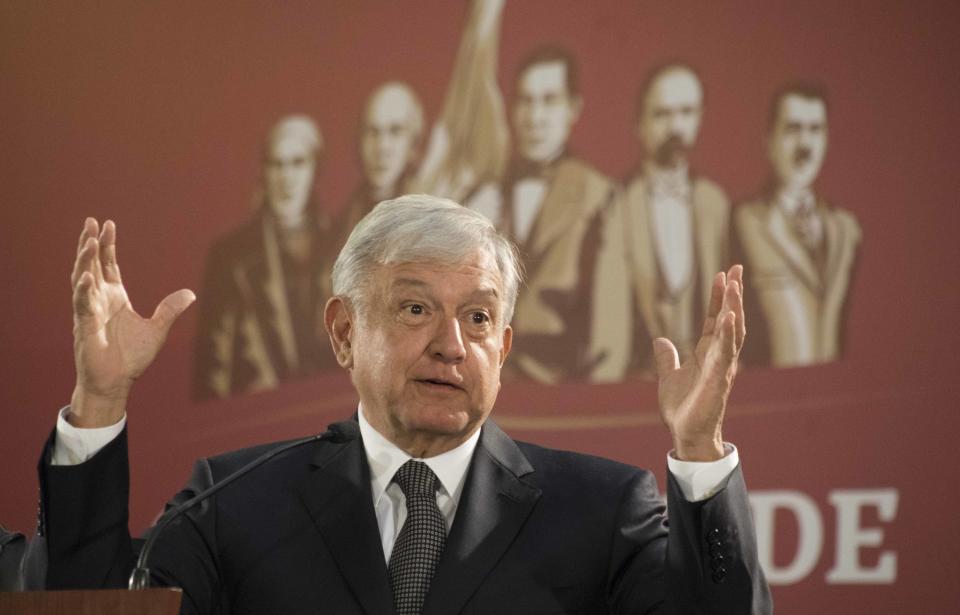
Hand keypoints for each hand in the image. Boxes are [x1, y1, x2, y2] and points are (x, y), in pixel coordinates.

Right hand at [70, 218, 194, 426]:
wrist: (117, 382)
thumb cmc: (132, 358)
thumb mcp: (157, 330)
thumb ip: (170, 310)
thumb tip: (190, 294)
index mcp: (115, 298)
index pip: (109, 265)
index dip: (108, 246)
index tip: (108, 224)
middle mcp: (100, 300)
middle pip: (92, 265)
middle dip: (91, 243)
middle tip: (91, 221)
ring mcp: (89, 311)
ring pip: (82, 279)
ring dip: (84, 260)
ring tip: (89, 240)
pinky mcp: (84, 326)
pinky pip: (82, 304)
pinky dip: (83, 290)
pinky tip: (86, 275)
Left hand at [653, 265, 745, 460]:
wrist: (686, 435)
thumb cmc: (683, 409)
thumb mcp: (668, 377)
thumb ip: (666, 358)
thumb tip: (660, 341)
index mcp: (708, 353)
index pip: (716, 318)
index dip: (719, 297)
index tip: (724, 274)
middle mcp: (719, 357)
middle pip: (730, 319)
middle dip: (733, 294)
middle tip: (737, 268)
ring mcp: (721, 367)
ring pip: (732, 332)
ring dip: (733, 308)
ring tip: (734, 285)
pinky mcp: (718, 380)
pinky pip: (725, 353)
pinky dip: (727, 334)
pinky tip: (728, 316)